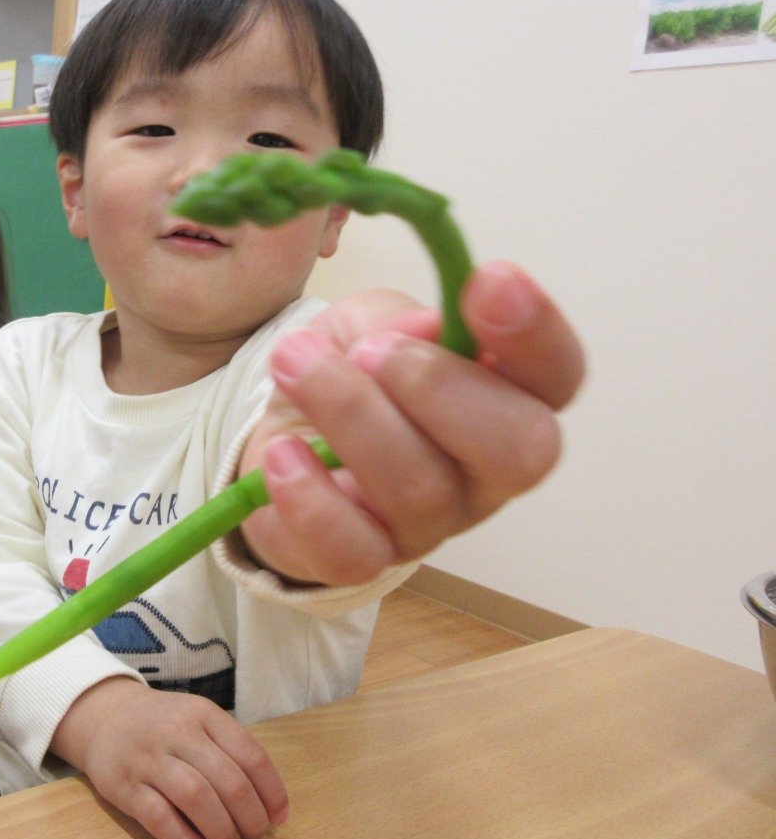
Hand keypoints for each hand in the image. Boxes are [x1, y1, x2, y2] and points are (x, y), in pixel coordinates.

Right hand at [50, 677, 287, 838]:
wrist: (104, 717)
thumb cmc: (163, 725)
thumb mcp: (198, 719)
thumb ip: (229, 750)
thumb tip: (268, 803)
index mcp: (203, 714)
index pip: (251, 755)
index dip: (271, 792)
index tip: (278, 817)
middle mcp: (177, 732)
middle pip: (227, 780)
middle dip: (250, 817)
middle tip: (255, 837)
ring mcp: (148, 758)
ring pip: (196, 797)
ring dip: (221, 830)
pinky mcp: (124, 786)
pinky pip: (159, 817)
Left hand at [241, 261, 584, 585]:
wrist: (281, 441)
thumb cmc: (347, 375)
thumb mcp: (366, 324)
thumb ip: (395, 319)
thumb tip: (425, 331)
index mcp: (505, 396)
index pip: (557, 374)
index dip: (536, 332)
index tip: (491, 281)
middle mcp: (485, 470)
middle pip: (520, 450)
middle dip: (441, 387)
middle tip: (369, 351)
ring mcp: (430, 523)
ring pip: (421, 489)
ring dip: (351, 415)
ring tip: (294, 364)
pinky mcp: (365, 558)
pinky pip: (354, 550)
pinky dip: (311, 497)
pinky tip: (281, 452)